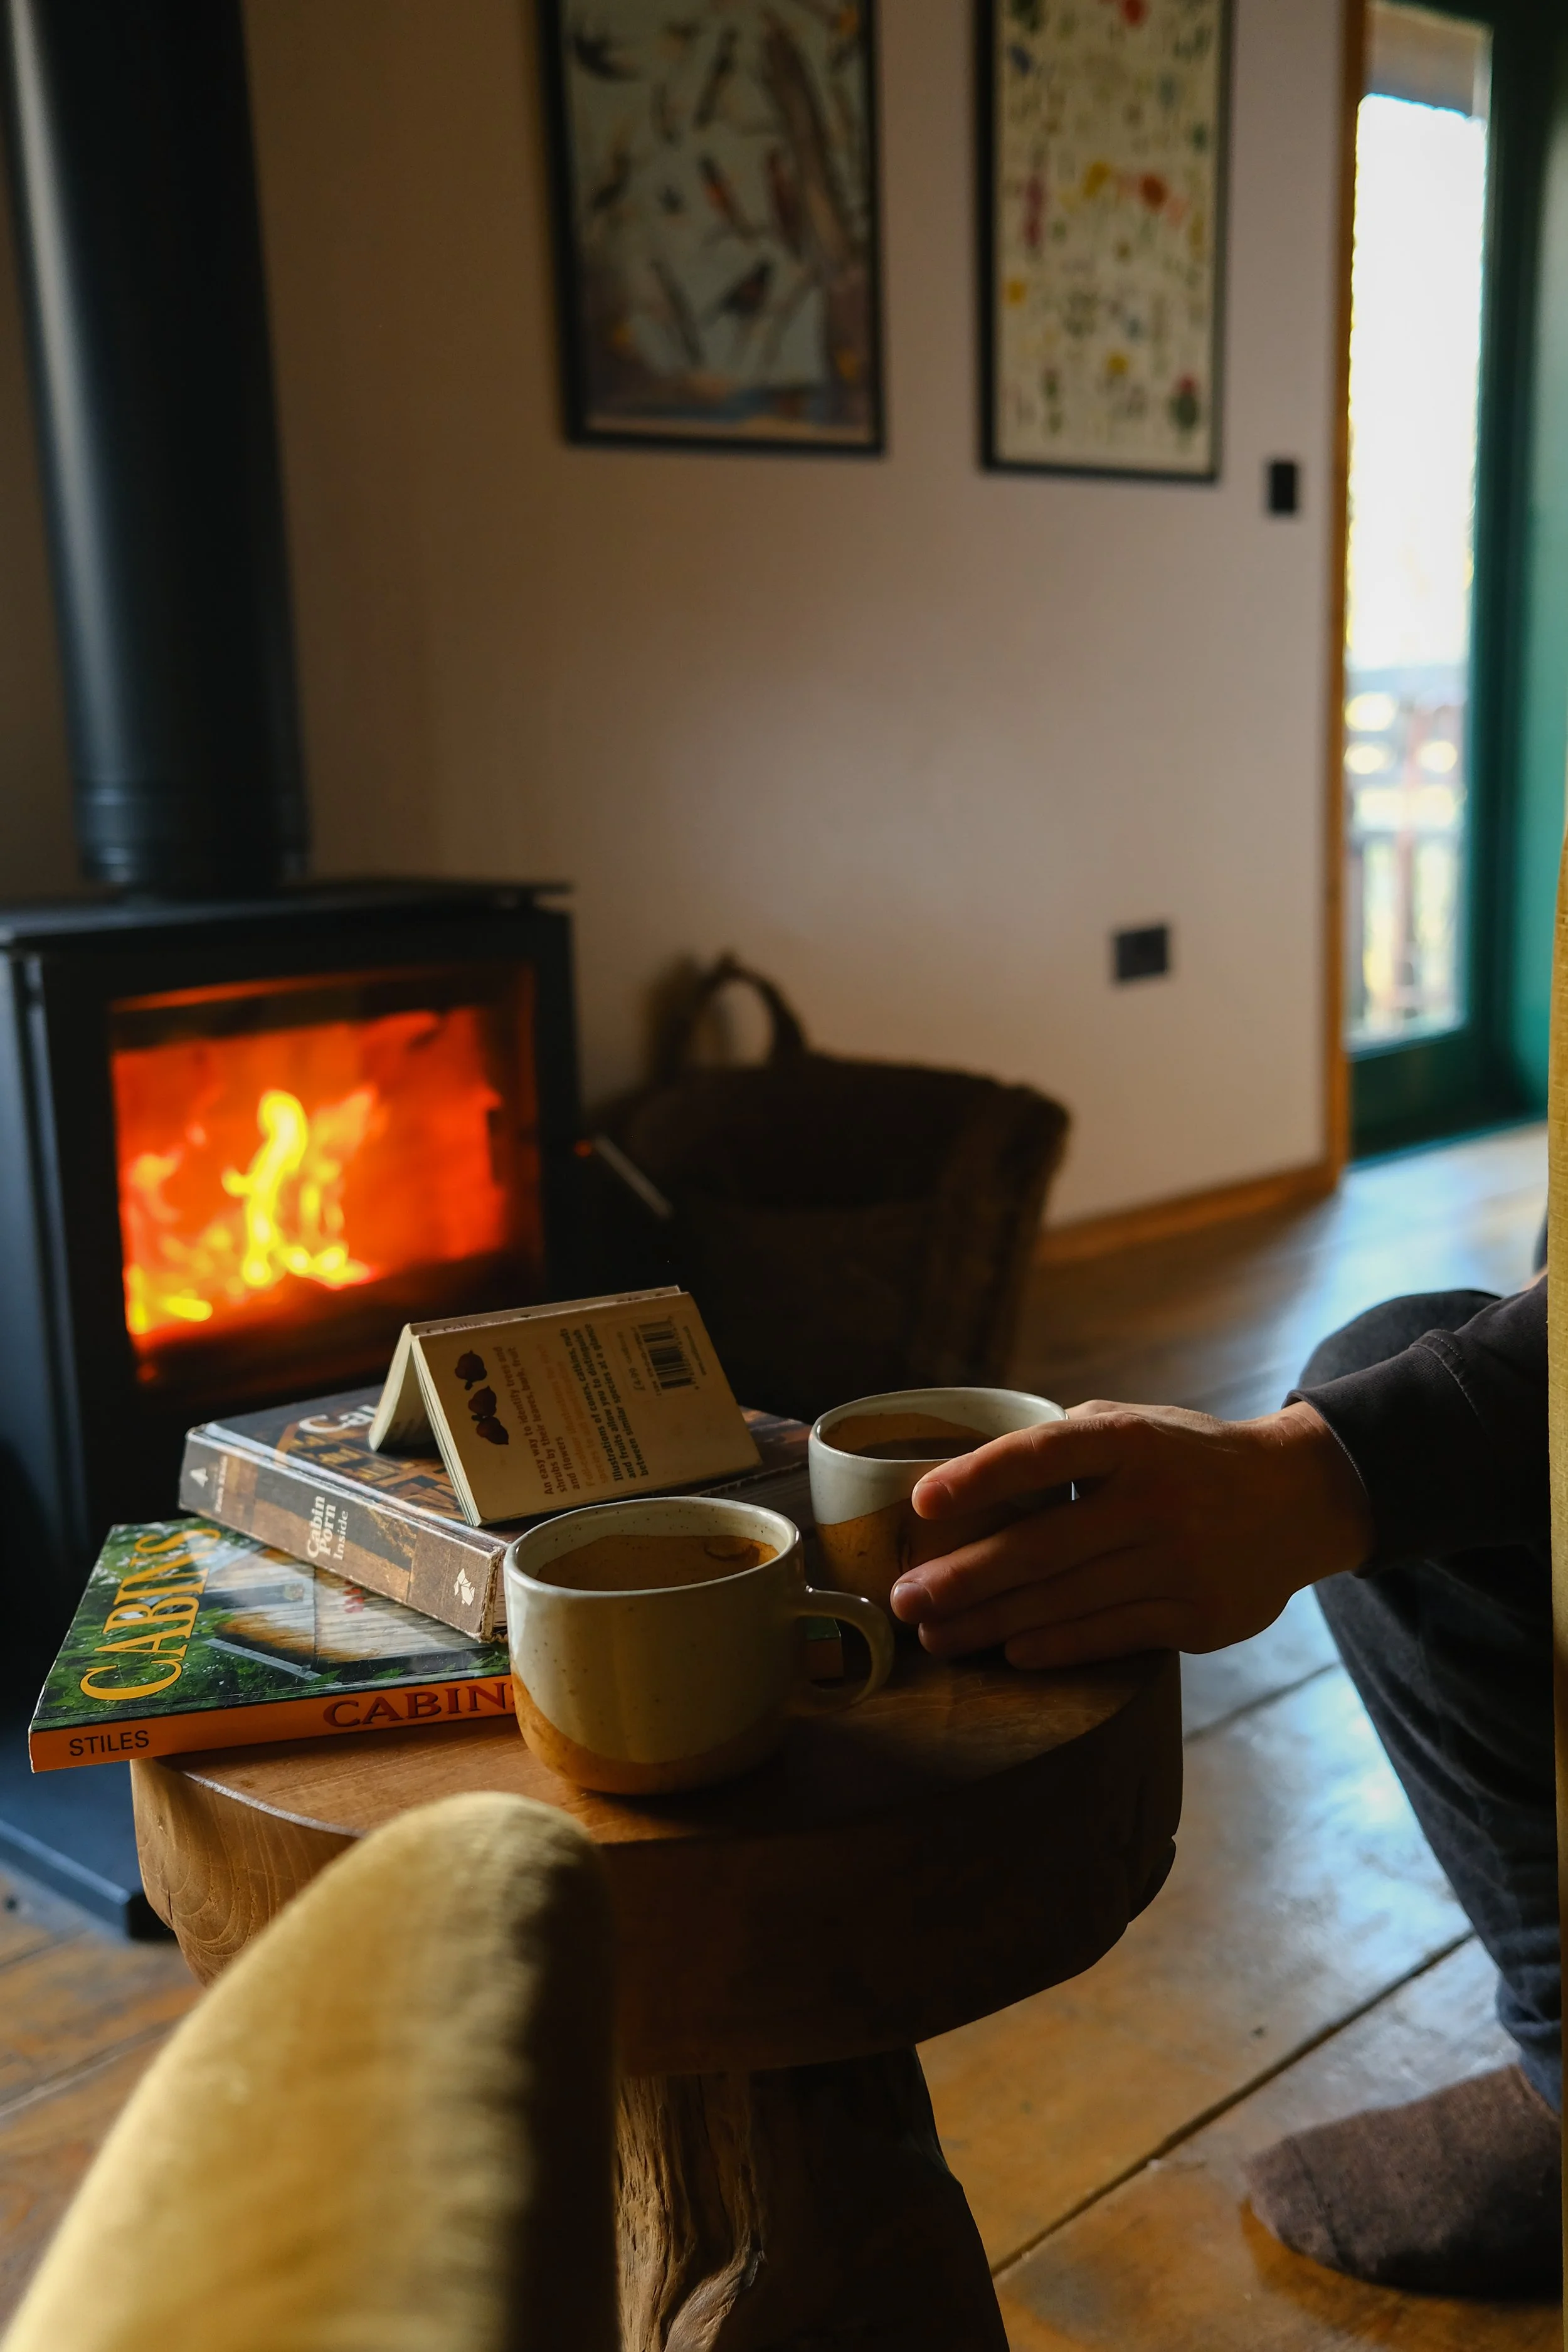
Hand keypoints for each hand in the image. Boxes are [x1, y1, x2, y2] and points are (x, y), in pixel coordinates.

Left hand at [888, 1400, 1374, 1668]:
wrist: (1297, 1498)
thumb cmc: (1187, 1457)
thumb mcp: (1135, 1424)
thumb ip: (1065, 1443)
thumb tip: (969, 1475)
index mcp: (1132, 1440)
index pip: (1043, 1454)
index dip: (979, 1478)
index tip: (920, 1504)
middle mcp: (1157, 1500)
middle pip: (1041, 1547)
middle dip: (961, 1579)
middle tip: (902, 1600)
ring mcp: (1182, 1563)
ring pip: (1066, 1602)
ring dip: (991, 1624)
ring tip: (936, 1637)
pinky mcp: (1201, 1618)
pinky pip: (1111, 1636)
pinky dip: (1055, 1646)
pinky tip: (1010, 1652)